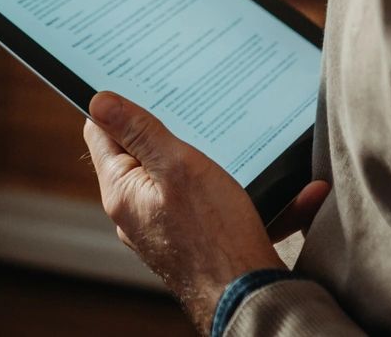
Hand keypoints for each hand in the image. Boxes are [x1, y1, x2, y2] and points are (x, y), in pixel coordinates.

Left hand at [84, 92, 329, 333]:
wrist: (250, 300)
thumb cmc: (215, 236)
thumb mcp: (177, 166)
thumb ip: (138, 131)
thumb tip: (98, 101)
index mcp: (122, 192)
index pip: (101, 134)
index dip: (120, 109)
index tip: (145, 90)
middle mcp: (135, 213)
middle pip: (140, 155)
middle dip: (170, 136)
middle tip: (200, 121)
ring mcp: (162, 229)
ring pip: (180, 180)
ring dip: (213, 166)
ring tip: (245, 156)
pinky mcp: (190, 241)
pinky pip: (212, 207)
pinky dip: (243, 197)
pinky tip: (291, 193)